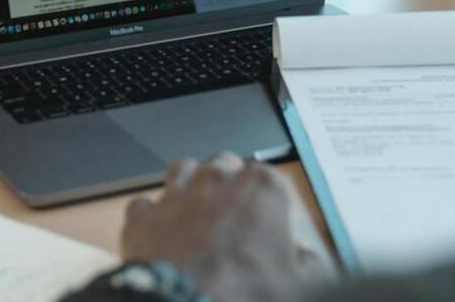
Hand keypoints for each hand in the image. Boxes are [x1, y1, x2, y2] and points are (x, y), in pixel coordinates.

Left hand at [121, 154, 335, 301]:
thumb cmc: (242, 294)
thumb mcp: (295, 286)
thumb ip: (310, 267)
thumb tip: (310, 263)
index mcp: (263, 188)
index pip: (274, 181)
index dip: (274, 206)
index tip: (277, 229)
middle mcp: (218, 180)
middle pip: (227, 166)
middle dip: (230, 186)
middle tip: (237, 217)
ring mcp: (177, 194)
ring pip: (185, 170)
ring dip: (192, 186)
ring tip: (198, 213)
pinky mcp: (144, 216)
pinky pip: (147, 205)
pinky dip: (154, 217)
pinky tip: (163, 234)